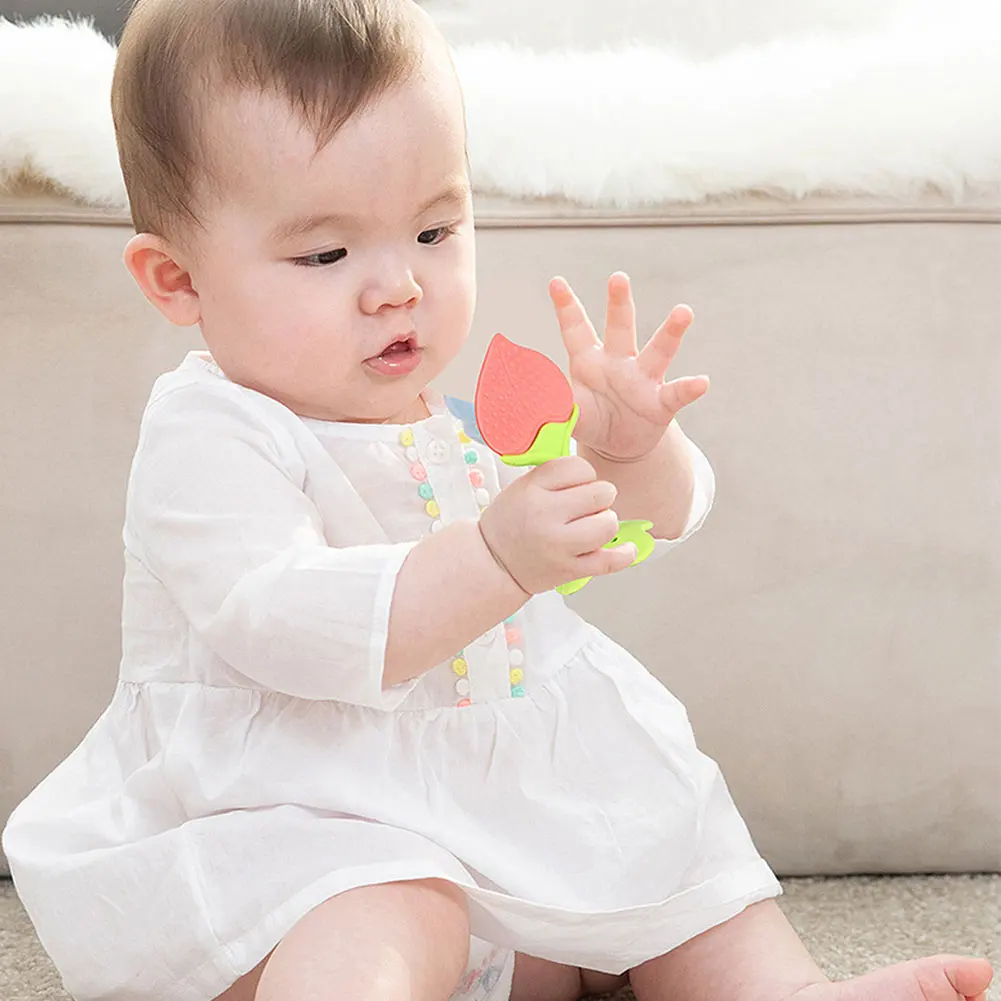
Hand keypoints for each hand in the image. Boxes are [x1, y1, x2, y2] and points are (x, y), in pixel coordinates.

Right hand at [478, 456, 636, 593]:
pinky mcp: (570, 570)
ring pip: (608, 524)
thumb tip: (591, 469)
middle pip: (600, 493)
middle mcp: (546, 516)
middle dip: (600, 497)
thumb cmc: (509, 523)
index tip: (579, 483)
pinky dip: (624, 553)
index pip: (578, 467)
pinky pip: (610, 561)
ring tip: (593, 525)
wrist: (493, 563)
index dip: (585, 474)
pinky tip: (627, 547)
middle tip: (589, 505)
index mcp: (532, 489)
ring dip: (606, 522)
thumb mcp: (521, 487)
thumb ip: (554, 475)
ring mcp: (559, 545)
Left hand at [550, 272, 708, 461]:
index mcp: (589, 360)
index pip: (576, 329)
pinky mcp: (661, 404)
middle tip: (618, 278)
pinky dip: (689, 388)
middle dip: (619, 302)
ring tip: (684, 312)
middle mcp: (618, 362)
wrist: (619, 443)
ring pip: (658, 351)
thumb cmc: (592, 418)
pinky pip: (677, 394)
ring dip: (671, 332)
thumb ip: (551, 409)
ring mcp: (643, 380)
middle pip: (620, 328)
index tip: (556, 282)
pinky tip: (702, 382)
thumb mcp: (569, 413)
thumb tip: (526, 410)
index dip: (566, 306)